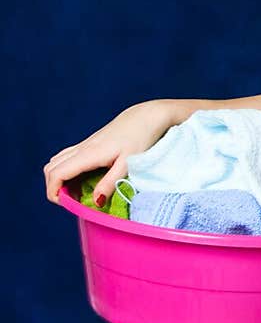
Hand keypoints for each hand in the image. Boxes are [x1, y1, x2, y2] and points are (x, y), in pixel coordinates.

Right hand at [43, 100, 172, 205]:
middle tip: (72, 202)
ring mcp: (84, 145)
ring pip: (56, 162)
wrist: (146, 117)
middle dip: (54, 188)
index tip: (67, 205)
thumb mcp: (128, 164)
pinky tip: (83, 180)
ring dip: (59, 179)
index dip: (53, 192)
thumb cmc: (141, 138)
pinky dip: (66, 171)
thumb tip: (95, 202)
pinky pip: (67, 158)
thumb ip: (110, 183)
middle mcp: (82, 148)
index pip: (57, 173)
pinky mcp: (89, 144)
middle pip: (50, 169)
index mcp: (89, 154)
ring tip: (77, 193)